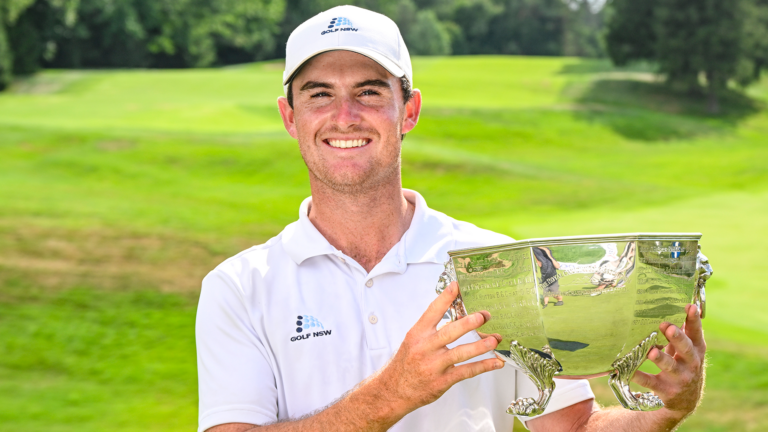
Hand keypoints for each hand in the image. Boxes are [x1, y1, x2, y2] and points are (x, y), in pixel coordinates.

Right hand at [375, 282, 503, 415]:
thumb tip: (456, 317)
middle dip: (469, 322)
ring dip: (480, 346)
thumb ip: (432, 330)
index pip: (432, 312)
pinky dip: (483, 366)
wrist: (393, 391)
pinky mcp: (442, 381)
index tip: (457, 286)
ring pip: (461, 353)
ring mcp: (434, 365)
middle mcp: (426, 348)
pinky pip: (466, 371)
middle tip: (484, 316)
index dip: (445, 298)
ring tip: (494, 339)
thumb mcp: (413, 342)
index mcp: (417, 334)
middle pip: (450, 332)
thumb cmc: (405, 364)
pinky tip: (495, 362)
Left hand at [632, 304, 706, 417]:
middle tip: (667, 326)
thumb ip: (683, 332)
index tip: (689, 306)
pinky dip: (640, 377)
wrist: (685, 401)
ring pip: (671, 367)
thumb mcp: (687, 350)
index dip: (694, 320)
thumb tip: (675, 305)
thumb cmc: (683, 366)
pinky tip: (630, 370)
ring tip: (651, 351)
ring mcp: (680, 378)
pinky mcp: (666, 390)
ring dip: (661, 359)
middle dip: (677, 338)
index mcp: (696, 350)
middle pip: (686, 349)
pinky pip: (651, 382)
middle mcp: (691, 364)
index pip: (696, 333)